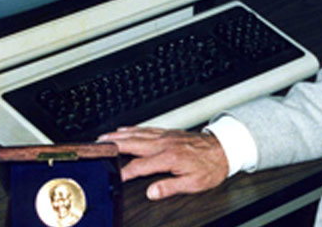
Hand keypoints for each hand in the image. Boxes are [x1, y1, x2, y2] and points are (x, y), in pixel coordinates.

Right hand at [98, 127, 228, 199]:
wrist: (223, 148)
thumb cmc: (210, 166)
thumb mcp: (193, 183)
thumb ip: (170, 187)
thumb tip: (152, 192)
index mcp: (169, 158)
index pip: (139, 166)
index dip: (125, 172)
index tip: (114, 176)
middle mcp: (164, 144)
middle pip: (133, 144)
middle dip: (114, 146)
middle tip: (97, 147)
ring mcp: (165, 136)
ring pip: (137, 134)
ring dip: (119, 135)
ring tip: (104, 137)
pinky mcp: (168, 132)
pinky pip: (146, 129)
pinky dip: (133, 129)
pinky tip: (125, 129)